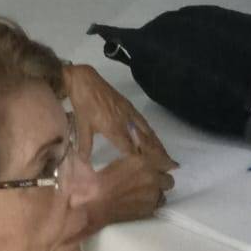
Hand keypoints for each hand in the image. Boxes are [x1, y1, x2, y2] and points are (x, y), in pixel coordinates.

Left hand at [62, 64, 177, 168]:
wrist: (85, 81)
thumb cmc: (83, 104)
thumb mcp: (82, 126)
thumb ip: (86, 145)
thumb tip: (85, 161)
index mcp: (114, 129)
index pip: (130, 149)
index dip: (139, 160)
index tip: (147, 170)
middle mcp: (126, 121)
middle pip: (144, 141)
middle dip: (156, 154)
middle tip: (168, 164)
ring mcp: (129, 112)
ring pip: (147, 130)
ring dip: (156, 142)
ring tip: (164, 153)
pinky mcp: (128, 105)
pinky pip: (143, 120)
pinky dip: (149, 130)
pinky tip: (151, 134)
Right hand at [89, 154, 175, 227]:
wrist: (96, 203)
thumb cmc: (101, 180)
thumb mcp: (118, 161)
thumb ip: (135, 159)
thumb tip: (144, 158)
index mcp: (143, 162)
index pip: (166, 162)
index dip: (163, 165)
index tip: (160, 167)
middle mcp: (152, 177)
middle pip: (169, 179)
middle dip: (161, 180)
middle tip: (150, 180)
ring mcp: (153, 194)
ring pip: (164, 193)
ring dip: (157, 192)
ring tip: (144, 192)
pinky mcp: (150, 208)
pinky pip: (157, 204)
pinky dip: (152, 202)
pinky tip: (140, 201)